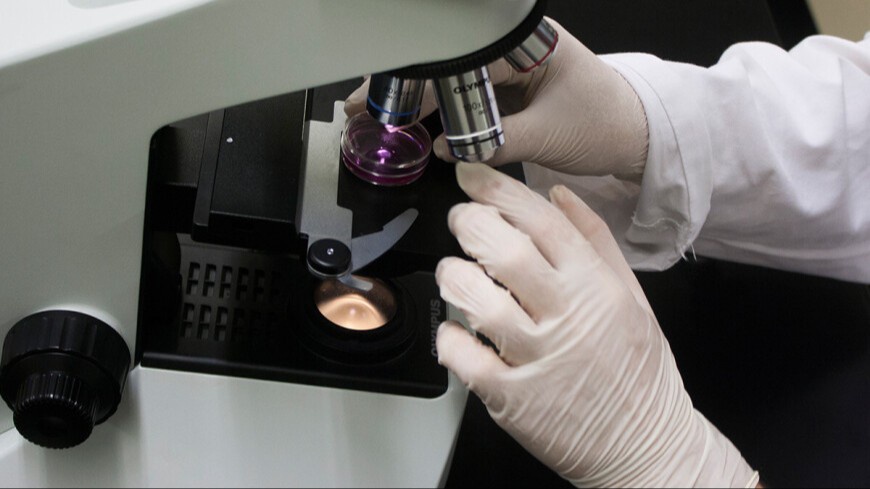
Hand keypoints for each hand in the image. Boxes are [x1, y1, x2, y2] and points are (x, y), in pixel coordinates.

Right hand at [344, 18, 648, 181]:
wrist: (636, 137)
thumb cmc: (607, 123)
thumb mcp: (548, 134)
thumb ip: (492, 142)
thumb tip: (445, 149)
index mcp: (526, 41)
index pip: (459, 54)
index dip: (418, 76)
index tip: (385, 95)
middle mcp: (513, 49)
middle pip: (447, 63)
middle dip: (406, 86)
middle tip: (366, 107)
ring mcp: (509, 71)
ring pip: (453, 82)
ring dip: (419, 101)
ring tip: (381, 118)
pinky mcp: (509, 93)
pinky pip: (467, 101)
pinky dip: (441, 115)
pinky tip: (416, 126)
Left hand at [435, 163, 756, 486]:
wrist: (647, 446)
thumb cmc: (639, 372)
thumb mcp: (634, 298)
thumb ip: (596, 241)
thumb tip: (558, 195)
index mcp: (596, 287)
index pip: (539, 221)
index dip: (496, 189)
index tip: (471, 175)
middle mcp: (566, 317)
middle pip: (500, 249)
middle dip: (468, 223)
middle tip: (461, 221)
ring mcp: (536, 359)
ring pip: (474, 298)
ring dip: (452, 276)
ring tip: (455, 274)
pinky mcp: (511, 399)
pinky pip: (462, 356)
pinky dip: (449, 336)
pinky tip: (458, 330)